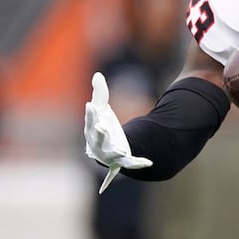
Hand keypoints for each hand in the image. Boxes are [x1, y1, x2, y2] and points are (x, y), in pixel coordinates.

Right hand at [84, 72, 152, 193]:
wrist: (109, 147)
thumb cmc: (102, 124)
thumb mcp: (101, 108)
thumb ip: (100, 93)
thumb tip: (97, 74)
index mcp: (91, 131)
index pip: (89, 122)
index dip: (90, 115)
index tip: (91, 105)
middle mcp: (98, 145)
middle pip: (97, 139)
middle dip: (98, 134)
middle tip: (101, 127)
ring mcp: (110, 154)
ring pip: (112, 154)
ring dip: (115, 152)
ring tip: (121, 150)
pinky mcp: (124, 160)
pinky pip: (131, 163)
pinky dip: (138, 163)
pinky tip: (149, 162)